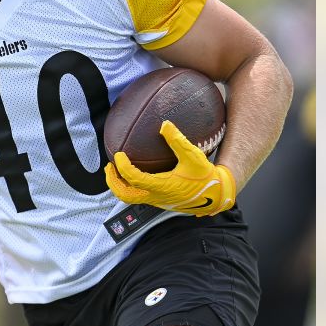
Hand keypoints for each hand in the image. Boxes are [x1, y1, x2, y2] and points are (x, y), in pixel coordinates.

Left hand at [104, 120, 236, 216]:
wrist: (216, 195)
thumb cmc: (205, 176)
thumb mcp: (194, 156)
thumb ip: (178, 141)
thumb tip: (164, 124)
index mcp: (162, 187)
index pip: (134, 179)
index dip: (123, 167)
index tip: (118, 154)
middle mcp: (157, 197)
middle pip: (125, 195)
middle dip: (113, 182)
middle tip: (109, 166)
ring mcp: (158, 202)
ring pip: (131, 198)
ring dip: (120, 185)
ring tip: (116, 171)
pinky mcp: (162, 202)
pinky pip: (140, 197)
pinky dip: (131, 186)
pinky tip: (135, 173)